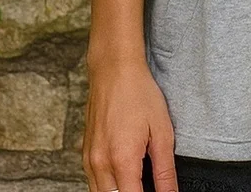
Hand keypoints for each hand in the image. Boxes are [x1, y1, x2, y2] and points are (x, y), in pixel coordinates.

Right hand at [82, 55, 177, 191]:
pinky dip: (108, 187)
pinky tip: (125, 177)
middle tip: (150, 186)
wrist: (114, 70)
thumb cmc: (139, 93)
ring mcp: (89, 160)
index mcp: (121, 159)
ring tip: (139, 183)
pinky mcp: (85, 154)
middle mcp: (100, 164)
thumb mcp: (162, 131)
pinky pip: (94, 183)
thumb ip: (165, 170)